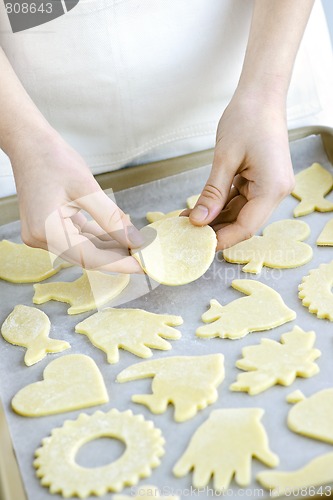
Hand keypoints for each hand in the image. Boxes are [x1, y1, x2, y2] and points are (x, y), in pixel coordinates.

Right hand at [11, 130, 142, 272]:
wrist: (29, 143)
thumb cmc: (53, 160)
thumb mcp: (87, 189)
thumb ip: (111, 218)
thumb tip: (134, 241)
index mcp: (47, 230)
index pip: (88, 258)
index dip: (118, 263)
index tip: (141, 266)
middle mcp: (41, 238)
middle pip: (85, 256)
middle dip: (114, 255)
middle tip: (142, 253)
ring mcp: (42, 234)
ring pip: (82, 248)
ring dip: (107, 246)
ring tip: (132, 242)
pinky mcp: (47, 227)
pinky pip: (76, 237)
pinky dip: (96, 236)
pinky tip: (116, 234)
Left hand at [188, 92, 294, 249]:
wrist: (261, 95)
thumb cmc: (247, 118)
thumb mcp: (225, 158)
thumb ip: (212, 193)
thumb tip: (199, 221)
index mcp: (272, 188)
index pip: (247, 226)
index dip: (222, 239)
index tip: (198, 245)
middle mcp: (275, 191)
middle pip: (244, 222)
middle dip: (216, 229)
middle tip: (187, 233)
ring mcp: (269, 186)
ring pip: (240, 213)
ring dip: (215, 218)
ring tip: (188, 219)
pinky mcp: (261, 180)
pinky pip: (240, 200)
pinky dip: (221, 205)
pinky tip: (200, 208)